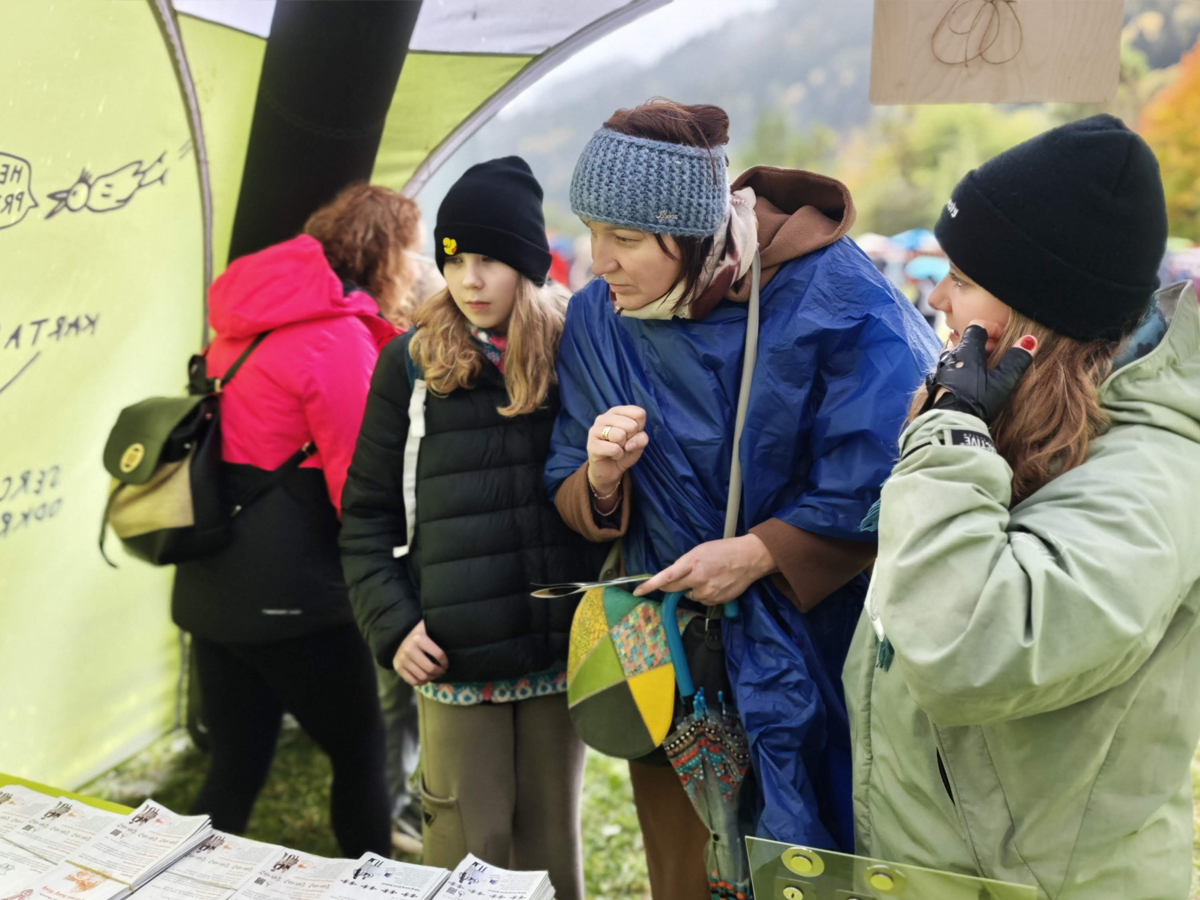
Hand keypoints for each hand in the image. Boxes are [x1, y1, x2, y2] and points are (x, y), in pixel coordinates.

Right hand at [392, 620, 447, 686]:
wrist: (398, 637)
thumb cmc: (419, 634)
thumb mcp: (428, 628)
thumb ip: (439, 630)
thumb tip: (457, 635)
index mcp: (419, 638)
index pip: (439, 654)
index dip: (445, 662)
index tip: (446, 664)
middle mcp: (409, 649)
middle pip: (430, 668)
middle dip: (439, 672)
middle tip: (442, 671)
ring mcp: (402, 659)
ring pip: (422, 676)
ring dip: (432, 678)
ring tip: (435, 675)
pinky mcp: (397, 667)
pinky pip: (412, 681)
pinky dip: (421, 682)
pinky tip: (426, 678)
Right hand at [587, 406, 648, 495]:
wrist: (610, 469)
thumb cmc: (625, 451)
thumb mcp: (639, 443)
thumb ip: (642, 438)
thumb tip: (629, 444)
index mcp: (617, 411)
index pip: (639, 413)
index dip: (640, 428)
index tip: (631, 434)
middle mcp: (604, 417)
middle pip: (631, 425)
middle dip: (631, 439)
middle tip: (623, 444)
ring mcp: (595, 429)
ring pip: (620, 435)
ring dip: (623, 447)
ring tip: (616, 448)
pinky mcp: (591, 444)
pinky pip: (614, 449)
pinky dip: (617, 455)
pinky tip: (611, 455)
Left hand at [632, 534, 775, 604]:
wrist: (749, 558)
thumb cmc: (724, 550)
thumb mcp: (700, 551)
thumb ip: (685, 564)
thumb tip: (672, 577)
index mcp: (691, 563)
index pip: (666, 577)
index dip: (650, 586)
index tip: (637, 592)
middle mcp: (697, 579)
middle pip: (674, 589)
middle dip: (671, 587)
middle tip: (684, 577)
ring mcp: (707, 592)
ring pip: (690, 596)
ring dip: (693, 589)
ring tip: (709, 577)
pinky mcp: (716, 600)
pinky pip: (703, 600)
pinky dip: (706, 594)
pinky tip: (716, 584)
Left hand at [925, 320, 1037, 422]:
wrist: (950, 423)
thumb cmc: (977, 400)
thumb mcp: (1002, 381)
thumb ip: (1016, 360)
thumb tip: (1030, 340)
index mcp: (967, 349)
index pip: (977, 326)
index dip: (992, 328)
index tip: (1004, 338)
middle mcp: (951, 355)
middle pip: (968, 340)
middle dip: (986, 343)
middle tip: (999, 355)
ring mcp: (942, 369)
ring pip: (960, 354)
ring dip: (974, 356)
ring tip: (987, 369)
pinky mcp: (938, 382)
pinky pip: (953, 367)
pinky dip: (964, 368)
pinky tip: (973, 381)